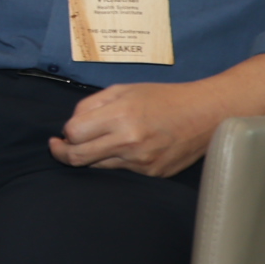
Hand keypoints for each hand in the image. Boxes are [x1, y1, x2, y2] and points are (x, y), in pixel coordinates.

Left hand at [52, 79, 223, 176]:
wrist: (207, 113)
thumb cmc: (163, 98)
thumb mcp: (124, 90)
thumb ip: (92, 105)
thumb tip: (70, 126)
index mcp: (120, 116)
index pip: (74, 133)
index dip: (66, 132)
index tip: (65, 132)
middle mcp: (129, 142)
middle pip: (79, 157)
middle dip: (62, 153)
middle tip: (58, 147)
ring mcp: (142, 162)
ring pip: (98, 167)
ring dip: (89, 157)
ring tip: (94, 144)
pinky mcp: (153, 174)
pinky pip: (121, 171)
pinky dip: (114, 161)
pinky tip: (122, 149)